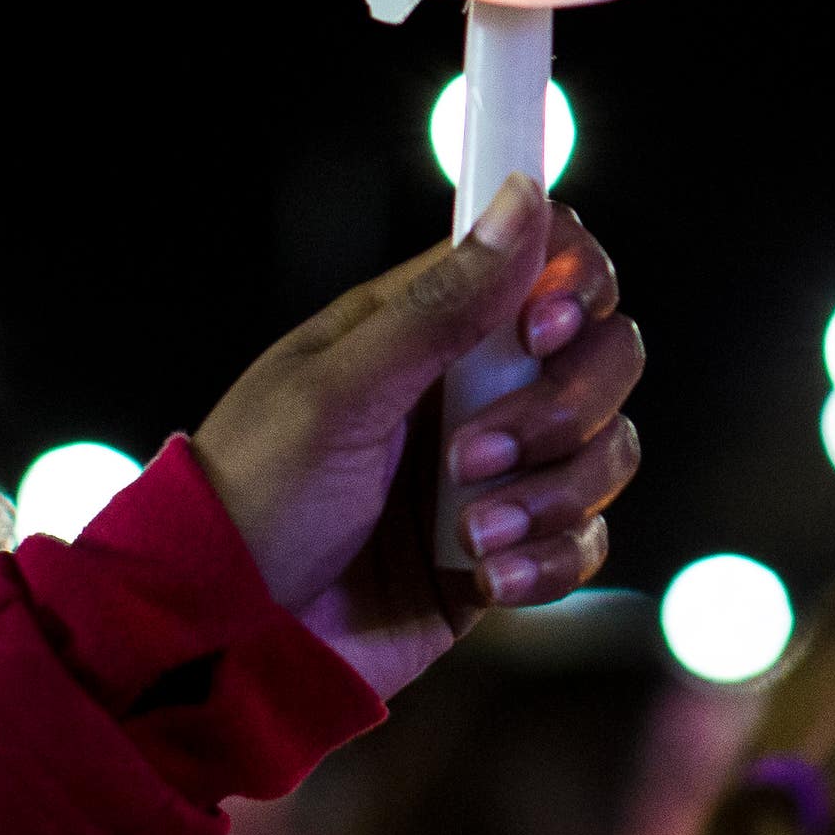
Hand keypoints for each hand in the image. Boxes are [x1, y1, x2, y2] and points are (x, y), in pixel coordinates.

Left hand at [189, 173, 643, 698]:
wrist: (227, 639)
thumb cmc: (256, 498)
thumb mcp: (338, 392)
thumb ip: (441, 304)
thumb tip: (523, 195)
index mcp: (428, 326)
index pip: (551, 260)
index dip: (575, 281)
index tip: (542, 326)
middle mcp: (475, 387)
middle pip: (604, 354)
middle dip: (566, 405)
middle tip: (472, 453)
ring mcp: (498, 472)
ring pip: (607, 450)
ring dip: (555, 493)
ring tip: (472, 534)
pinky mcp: (507, 552)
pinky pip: (584, 542)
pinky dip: (549, 561)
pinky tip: (486, 580)